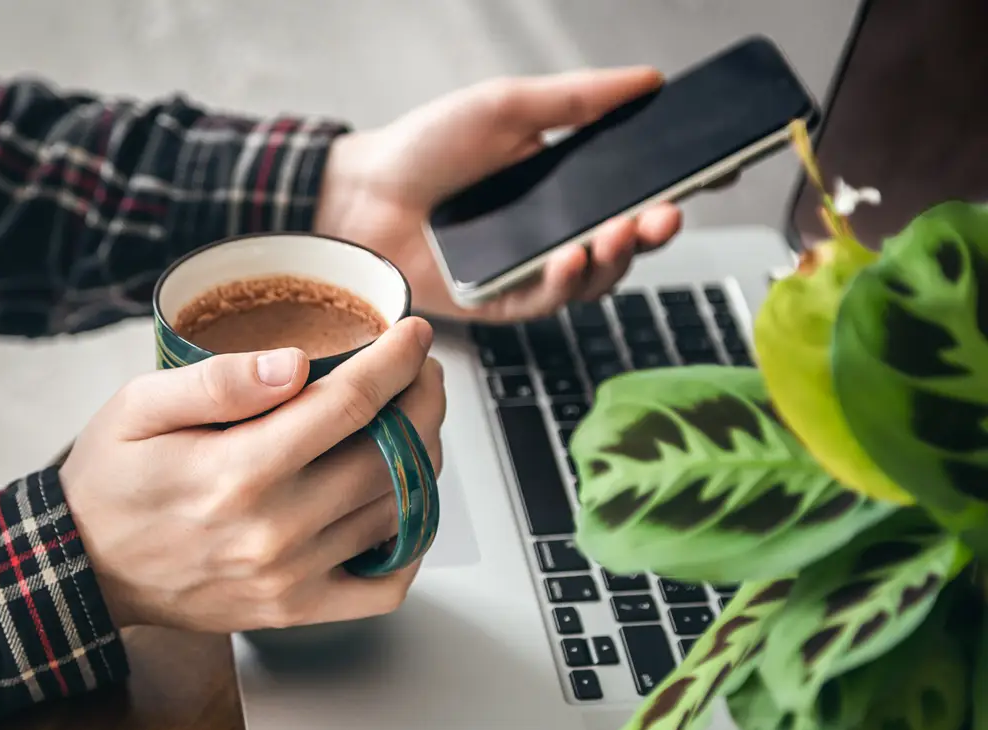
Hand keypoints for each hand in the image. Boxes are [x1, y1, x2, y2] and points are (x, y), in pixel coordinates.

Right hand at [59, 318, 444, 631]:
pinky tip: (399, 503)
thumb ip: (219, 380)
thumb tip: (295, 362)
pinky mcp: (295, 609)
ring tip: (410, 421)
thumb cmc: (111, 480)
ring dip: (422, 458)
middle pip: (392, 456)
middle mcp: (276, 529)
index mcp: (239, 470)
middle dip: (424, 401)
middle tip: (421, 371)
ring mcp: (291, 577)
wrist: (82, 568)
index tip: (415, 333)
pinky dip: (410, 542)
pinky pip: (384, 586)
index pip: (351, 405)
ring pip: (399, 511)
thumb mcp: (139, 406)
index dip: (398, 361)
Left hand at [315, 67, 684, 322]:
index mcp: (562, 181)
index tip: (714, 173)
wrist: (358, 193)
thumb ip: (577, 99)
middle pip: (624, 240)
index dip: (675, 184)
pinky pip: (544, 303)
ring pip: (593, 278)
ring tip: (617, 233)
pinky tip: (567, 262)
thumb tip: (648, 81)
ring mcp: (528, 268)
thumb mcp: (505, 106)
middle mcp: (553, 228)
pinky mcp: (499, 301)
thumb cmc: (424, 147)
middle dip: (653, 229)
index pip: (634, 188)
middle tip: (668, 214)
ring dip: (613, 259)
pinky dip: (562, 284)